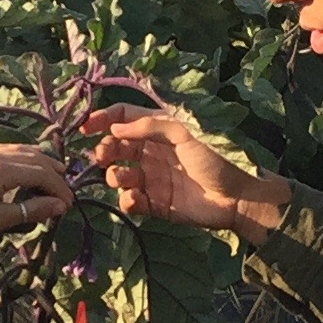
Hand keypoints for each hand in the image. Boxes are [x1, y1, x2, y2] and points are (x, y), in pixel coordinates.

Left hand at [0, 145, 74, 244]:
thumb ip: (31, 210)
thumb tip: (60, 206)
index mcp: (1, 169)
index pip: (41, 174)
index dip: (58, 188)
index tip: (68, 205)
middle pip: (35, 159)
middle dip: (54, 175)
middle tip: (65, 193)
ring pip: (23, 150)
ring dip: (42, 161)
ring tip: (57, 173)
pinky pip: (9, 149)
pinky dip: (26, 155)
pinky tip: (31, 163)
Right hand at [84, 109, 289, 237]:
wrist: (238, 198)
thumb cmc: (216, 158)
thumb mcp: (185, 133)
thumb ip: (150, 126)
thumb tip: (115, 128)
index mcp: (159, 130)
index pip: (124, 118)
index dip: (103, 119)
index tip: (85, 127)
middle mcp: (152, 152)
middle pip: (116, 147)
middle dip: (104, 150)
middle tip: (102, 156)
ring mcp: (152, 179)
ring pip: (119, 175)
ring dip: (114, 176)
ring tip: (123, 179)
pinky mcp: (155, 204)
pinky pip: (130, 201)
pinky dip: (127, 200)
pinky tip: (134, 199)